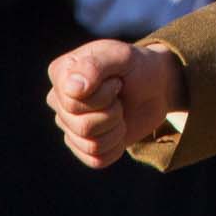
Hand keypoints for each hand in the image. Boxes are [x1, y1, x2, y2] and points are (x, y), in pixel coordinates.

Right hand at [46, 40, 187, 168]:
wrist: (157, 86)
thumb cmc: (136, 66)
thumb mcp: (122, 56)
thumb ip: (95, 65)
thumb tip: (71, 88)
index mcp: (61, 74)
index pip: (73, 102)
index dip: (104, 95)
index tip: (116, 80)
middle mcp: (58, 101)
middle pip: (83, 126)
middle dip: (114, 112)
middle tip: (120, 96)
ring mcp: (68, 125)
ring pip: (91, 145)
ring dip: (117, 129)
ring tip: (120, 110)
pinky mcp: (82, 145)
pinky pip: (97, 160)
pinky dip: (117, 146)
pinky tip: (119, 128)